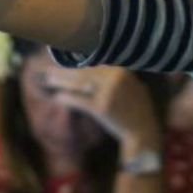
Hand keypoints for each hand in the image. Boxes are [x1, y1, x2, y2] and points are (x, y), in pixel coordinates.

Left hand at [40, 66, 160, 148]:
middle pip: (84, 71)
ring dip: (62, 81)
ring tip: (49, 79)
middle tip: (49, 69)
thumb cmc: (137, 110)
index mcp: (122, 70)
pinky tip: (57, 97)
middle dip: (65, 71)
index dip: (77, 62)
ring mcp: (108, 92)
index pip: (94, 62)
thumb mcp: (131, 86)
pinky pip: (80, 100)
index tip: (64, 61)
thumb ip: (116, 76)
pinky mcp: (101, 107)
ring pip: (79, 83)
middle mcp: (115, 78)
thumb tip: (96, 67)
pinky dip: (67, 98)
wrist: (143, 131)